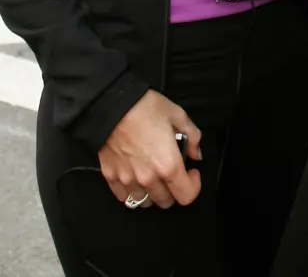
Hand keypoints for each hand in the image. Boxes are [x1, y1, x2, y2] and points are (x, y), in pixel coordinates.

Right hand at [98, 90, 201, 209]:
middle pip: (166, 202)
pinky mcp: (111, 177)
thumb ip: (193, 136)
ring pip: (144, 202)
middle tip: (171, 171)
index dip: (194, 185)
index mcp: (168, 165)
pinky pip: (124, 196)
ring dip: (152, 193)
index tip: (191, 171)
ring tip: (152, 175)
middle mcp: (149, 179)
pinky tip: (135, 175)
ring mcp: (128, 181)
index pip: (187, 196)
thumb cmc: (147, 108)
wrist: (112, 105)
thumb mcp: (177, 114)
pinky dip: (132, 191)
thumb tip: (196, 154)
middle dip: (173, 189)